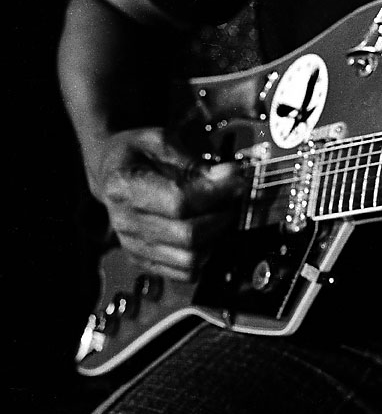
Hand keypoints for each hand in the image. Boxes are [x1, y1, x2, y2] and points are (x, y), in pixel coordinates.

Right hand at [91, 127, 244, 280]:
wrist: (112, 172)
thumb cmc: (137, 154)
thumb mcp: (160, 140)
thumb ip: (194, 162)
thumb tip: (228, 177)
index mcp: (123, 185)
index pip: (179, 202)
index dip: (216, 194)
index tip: (237, 181)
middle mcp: (124, 221)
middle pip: (188, 235)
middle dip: (222, 216)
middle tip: (234, 198)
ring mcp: (133, 245)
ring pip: (191, 259)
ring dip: (217, 237)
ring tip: (222, 213)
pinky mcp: (144, 261)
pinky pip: (186, 272)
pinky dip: (207, 255)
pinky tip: (209, 232)